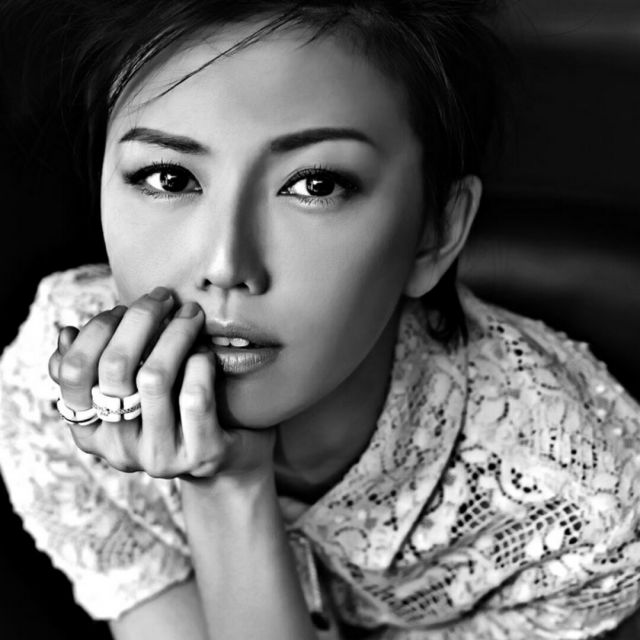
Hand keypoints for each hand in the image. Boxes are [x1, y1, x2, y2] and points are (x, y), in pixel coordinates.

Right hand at [48, 287, 274, 481]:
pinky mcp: (199, 455)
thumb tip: (66, 334)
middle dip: (140, 319)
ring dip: (175, 333)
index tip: (123, 307)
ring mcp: (159, 456)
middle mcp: (119, 449)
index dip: (96, 331)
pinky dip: (200, 362)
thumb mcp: (134, 387)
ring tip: (191, 315)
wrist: (230, 450)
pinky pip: (194, 396)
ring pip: (154, 378)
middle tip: (164, 297)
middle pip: (114, 368)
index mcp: (91, 430)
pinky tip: (207, 352)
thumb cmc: (175, 407)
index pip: (73, 372)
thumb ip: (100, 365)